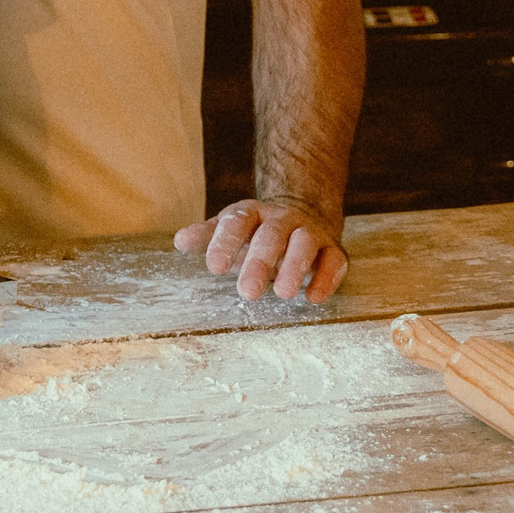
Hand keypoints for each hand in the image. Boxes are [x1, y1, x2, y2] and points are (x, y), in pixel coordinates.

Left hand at [174, 198, 347, 302]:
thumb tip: (180, 241)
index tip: (213, 267)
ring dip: (294, 267)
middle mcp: (282, 220)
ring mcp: (309, 232)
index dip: (225, 242)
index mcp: (252, 214)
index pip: (237, 223)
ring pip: (304, 244)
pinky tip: (313, 298)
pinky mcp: (332, 249)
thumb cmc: (256, 232)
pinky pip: (333, 260)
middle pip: (271, 236)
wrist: (302, 215)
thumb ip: (207, 236)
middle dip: (259, 262)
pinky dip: (326, 278)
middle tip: (246, 292)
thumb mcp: (230, 230)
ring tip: (282, 294)